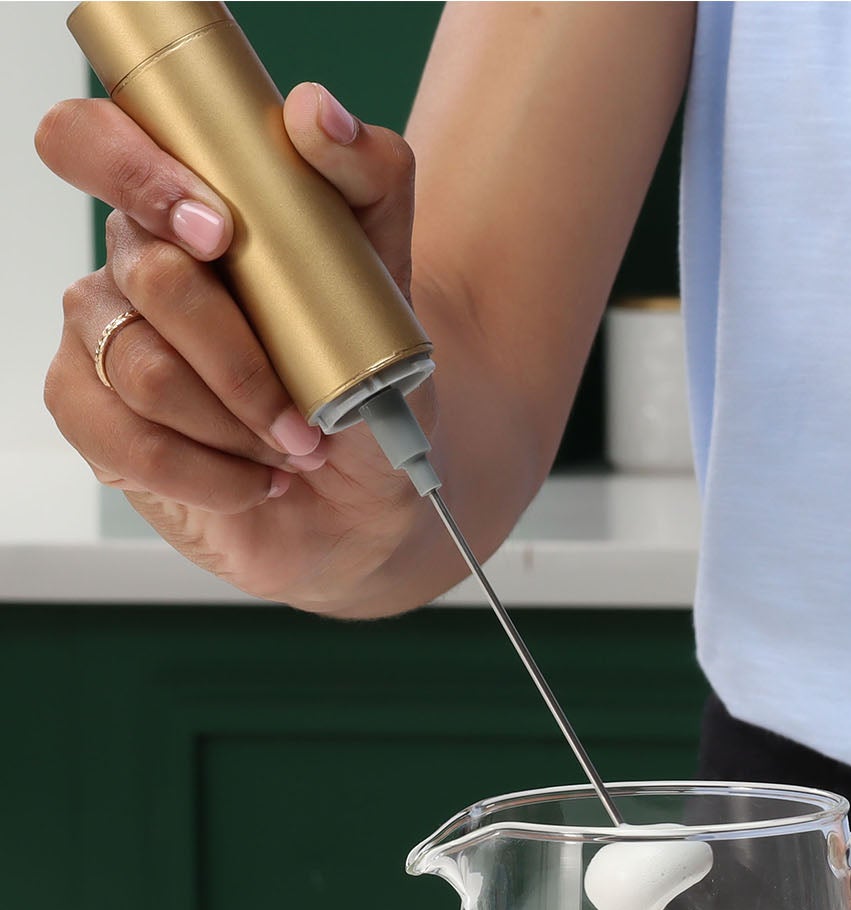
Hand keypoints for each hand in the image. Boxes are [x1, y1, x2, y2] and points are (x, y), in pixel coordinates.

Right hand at [35, 84, 427, 613]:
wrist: (369, 492)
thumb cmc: (367, 383)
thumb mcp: (393, 281)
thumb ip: (373, 178)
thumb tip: (314, 114)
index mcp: (184, 203)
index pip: (95, 142)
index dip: (137, 175)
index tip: (217, 235)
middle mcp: (134, 262)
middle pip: (150, 276)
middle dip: (242, 358)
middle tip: (306, 410)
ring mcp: (105, 339)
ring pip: (144, 369)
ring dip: (237, 424)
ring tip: (294, 447)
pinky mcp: (95, 419)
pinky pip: (123, 439)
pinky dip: (208, 473)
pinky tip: (255, 480)